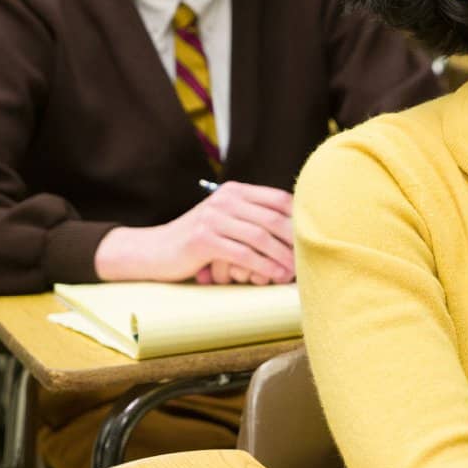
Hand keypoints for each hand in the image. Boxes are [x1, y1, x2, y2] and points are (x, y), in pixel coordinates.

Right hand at [94, 182, 294, 284]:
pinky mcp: (203, 239)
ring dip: (281, 257)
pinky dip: (263, 266)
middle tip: (309, 259)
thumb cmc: (196, 241)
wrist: (153, 251)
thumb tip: (295, 229)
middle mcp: (224, 199)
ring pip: (259, 237)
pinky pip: (242, 253)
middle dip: (294, 240)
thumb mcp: (224, 221)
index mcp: (234, 191)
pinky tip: (274, 276)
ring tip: (294, 272)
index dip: (298, 218)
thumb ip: (251, 218)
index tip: (313, 236)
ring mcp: (213, 217)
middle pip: (272, 218)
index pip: (278, 199)